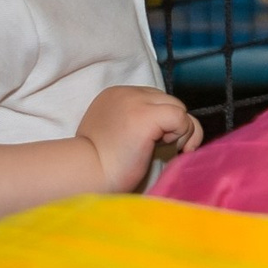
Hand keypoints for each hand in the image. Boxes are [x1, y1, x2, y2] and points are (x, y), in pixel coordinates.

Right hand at [81, 83, 201, 193]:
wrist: (86, 175)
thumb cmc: (100, 164)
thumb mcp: (117, 133)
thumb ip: (137, 122)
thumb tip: (169, 128)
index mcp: (116, 95)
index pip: (156, 99)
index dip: (162, 121)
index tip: (153, 142)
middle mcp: (127, 92)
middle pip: (169, 101)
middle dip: (172, 126)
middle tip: (158, 148)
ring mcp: (137, 101)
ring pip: (178, 108)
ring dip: (179, 132)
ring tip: (158, 149)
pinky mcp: (147, 115)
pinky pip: (181, 118)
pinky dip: (181, 135)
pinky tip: (161, 148)